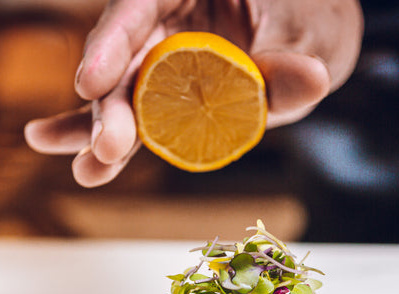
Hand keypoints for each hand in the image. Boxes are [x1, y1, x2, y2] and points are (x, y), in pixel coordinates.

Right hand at [24, 0, 362, 186]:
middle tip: (108, 150)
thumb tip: (310, 79)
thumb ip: (298, 64)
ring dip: (102, 133)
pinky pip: (139, 117)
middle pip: (126, 59)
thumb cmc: (309, 20)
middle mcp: (167, 19)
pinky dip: (114, 141)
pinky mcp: (168, 95)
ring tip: (89, 172)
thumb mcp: (314, 36)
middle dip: (111, 106)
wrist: (312, 37)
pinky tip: (84, 166)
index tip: (92, 84)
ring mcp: (164, 59)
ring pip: (124, 93)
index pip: (140, 6)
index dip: (112, 44)